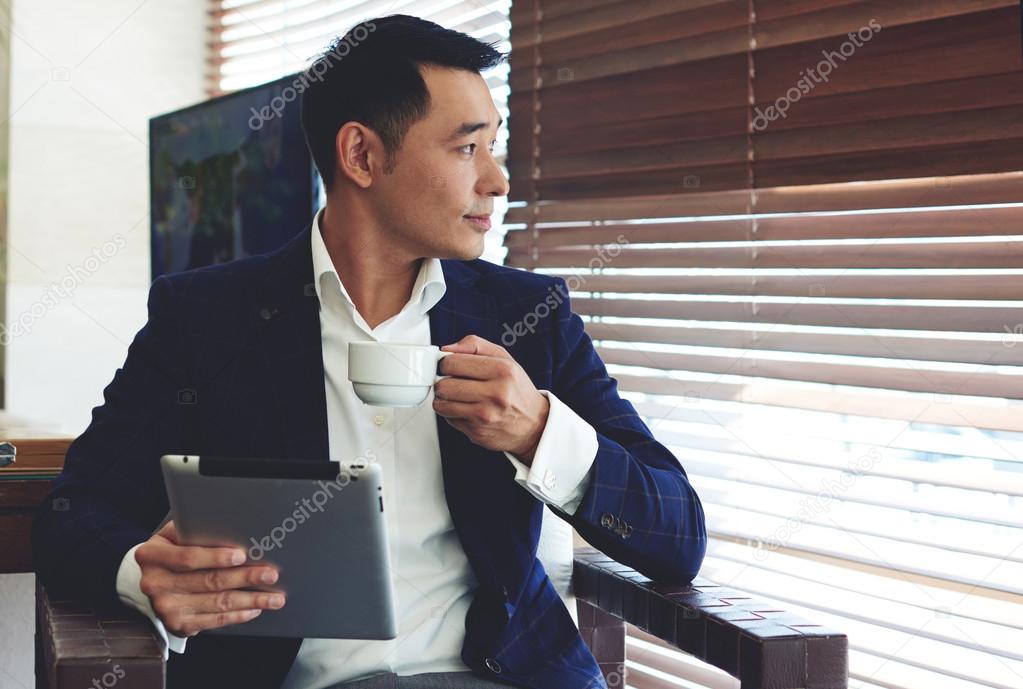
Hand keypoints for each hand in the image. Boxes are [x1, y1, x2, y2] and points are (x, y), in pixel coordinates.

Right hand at [134, 521, 285, 636]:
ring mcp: (166, 608)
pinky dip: (238, 614)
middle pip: (208, 581)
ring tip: (273, 597)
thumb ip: (196, 531)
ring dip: (250, 600)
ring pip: (217, 603)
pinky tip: (255, 608)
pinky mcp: (178, 625)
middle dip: (244, 578)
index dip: (216, 557)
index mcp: (152, 555)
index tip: (242, 555)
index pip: (188, 557)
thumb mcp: (174, 535)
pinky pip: (215, 621)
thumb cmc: (171, 550)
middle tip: (270, 574)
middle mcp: (155, 584)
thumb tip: (235, 530)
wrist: (153, 579)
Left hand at [433, 335, 549, 463]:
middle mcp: (495, 393)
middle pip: (443, 385)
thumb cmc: (517, 390)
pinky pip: (449, 420)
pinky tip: (466, 409)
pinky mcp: (477, 432)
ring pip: (441, 405)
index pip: (452, 363)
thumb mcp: (505, 359)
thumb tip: (447, 349)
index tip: (449, 366)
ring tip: (457, 396)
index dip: (445, 363)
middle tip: (451, 382)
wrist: (534, 425)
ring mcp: (485, 415)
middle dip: (442, 382)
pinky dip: (452, 414)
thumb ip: (475, 346)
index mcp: (502, 370)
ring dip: (443, 399)